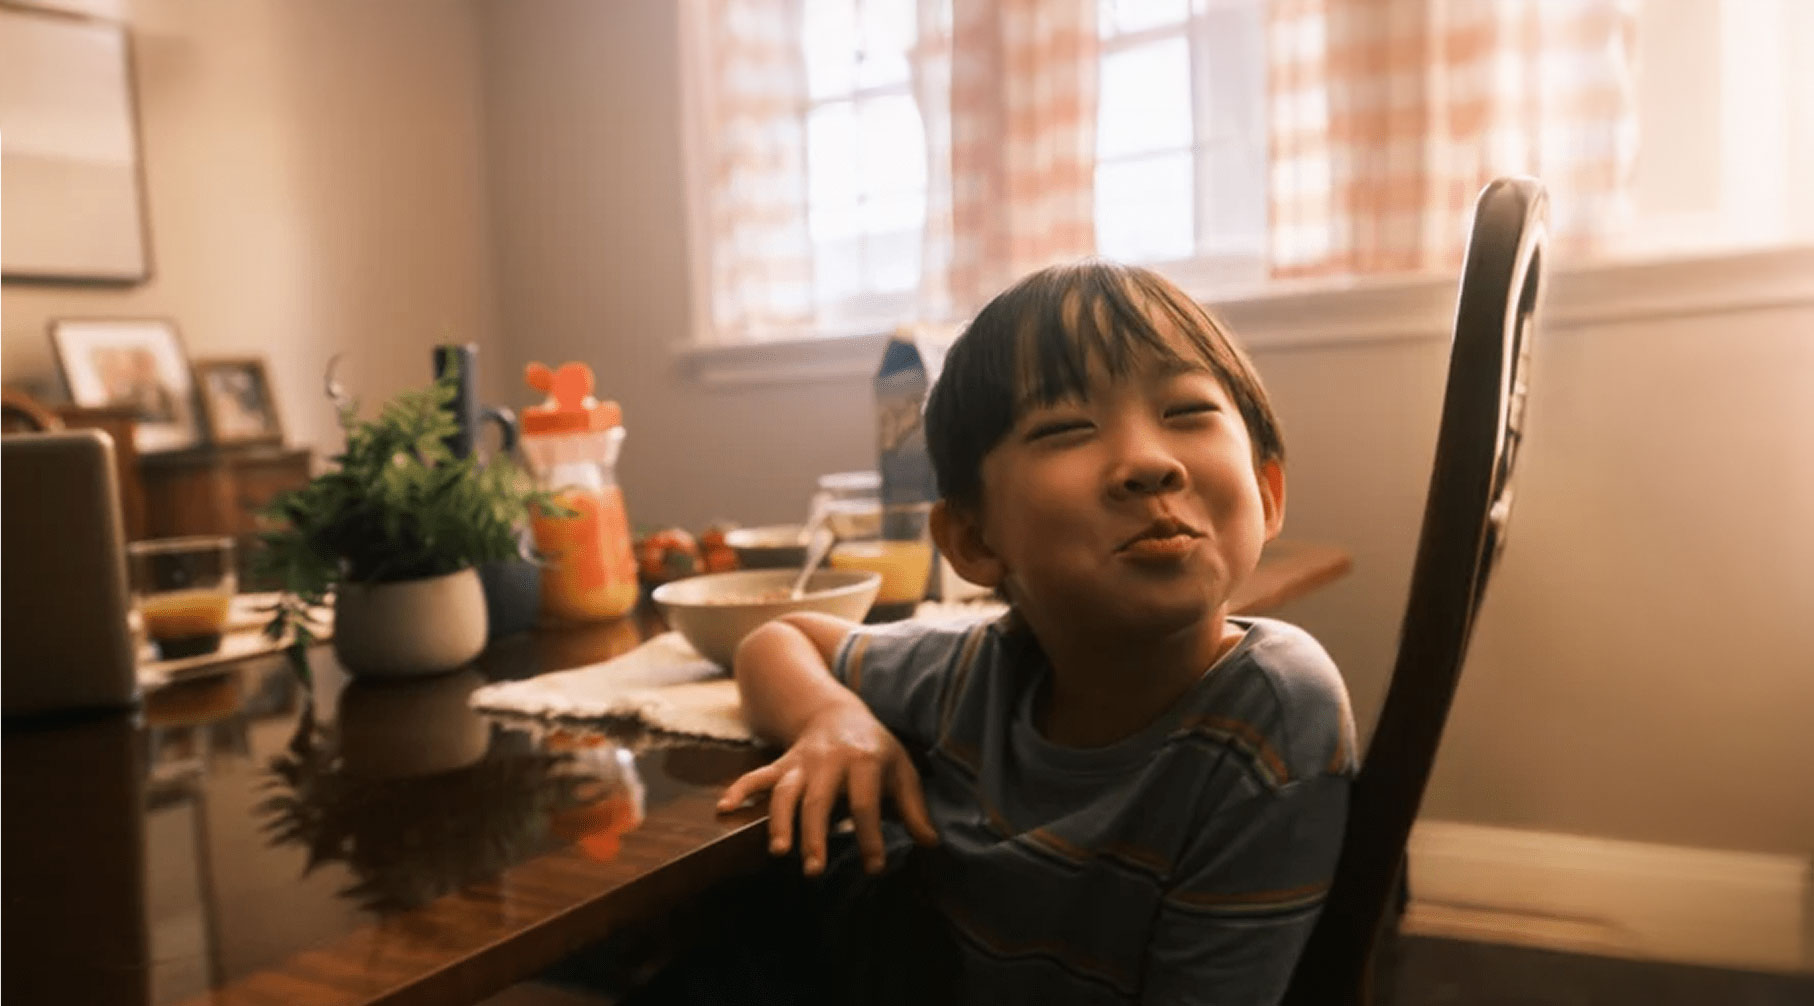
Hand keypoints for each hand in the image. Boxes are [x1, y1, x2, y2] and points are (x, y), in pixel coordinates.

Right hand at [717, 698, 937, 875]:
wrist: (836, 711)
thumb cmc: (875, 749)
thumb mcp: (901, 770)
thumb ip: (914, 807)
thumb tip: (932, 842)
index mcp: (864, 761)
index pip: (866, 803)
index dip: (870, 836)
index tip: (874, 868)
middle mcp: (829, 761)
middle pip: (819, 800)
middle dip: (815, 835)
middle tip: (814, 870)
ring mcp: (801, 763)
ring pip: (786, 792)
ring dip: (780, 821)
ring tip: (778, 851)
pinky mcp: (781, 765)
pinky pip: (757, 776)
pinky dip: (739, 789)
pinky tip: (724, 808)